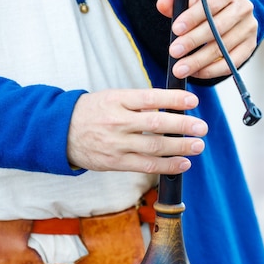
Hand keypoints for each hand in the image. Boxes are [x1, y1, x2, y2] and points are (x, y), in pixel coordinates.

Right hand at [67, 88, 207, 173]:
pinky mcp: (116, 162)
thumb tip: (172, 106)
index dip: (173, 100)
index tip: (193, 101)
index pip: (150, 98)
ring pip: (154, 147)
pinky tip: (183, 163)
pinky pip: (146, 166)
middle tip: (202, 127)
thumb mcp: (113, 97)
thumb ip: (140, 102)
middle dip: (182, 126)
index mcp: (118, 100)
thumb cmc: (94, 112)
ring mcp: (117, 144)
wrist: (61, 132)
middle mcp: (118, 121)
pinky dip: (167, 166)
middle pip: (156, 124)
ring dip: (180, 148)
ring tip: (198, 146)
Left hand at [156, 0, 256, 79]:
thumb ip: (178, 1)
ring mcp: (249, 28)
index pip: (211, 4)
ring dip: (199, 61)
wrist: (235, 7)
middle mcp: (244, 8)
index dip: (192, 18)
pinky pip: (231, 63)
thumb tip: (162, 4)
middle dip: (193, 42)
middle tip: (174, 52)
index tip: (176, 29)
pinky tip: (196, 72)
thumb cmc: (212, 1)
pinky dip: (212, 70)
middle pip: (217, 28)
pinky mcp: (249, 46)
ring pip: (223, 48)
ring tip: (181, 68)